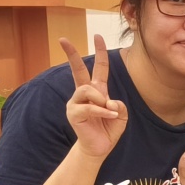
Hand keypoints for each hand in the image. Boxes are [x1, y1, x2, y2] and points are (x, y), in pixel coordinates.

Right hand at [61, 35, 127, 158]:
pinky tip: (110, 116)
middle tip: (62, 39)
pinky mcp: (74, 114)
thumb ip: (119, 106)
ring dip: (100, 99)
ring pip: (86, 90)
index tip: (97, 36)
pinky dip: (102, 112)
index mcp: (97, 90)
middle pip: (77, 70)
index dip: (100, 52)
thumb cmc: (108, 129)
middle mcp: (84, 94)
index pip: (98, 68)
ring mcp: (76, 103)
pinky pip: (89, 107)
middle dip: (71, 54)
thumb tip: (108, 102)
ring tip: (109, 111)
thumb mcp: (121, 116)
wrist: (99, 147)